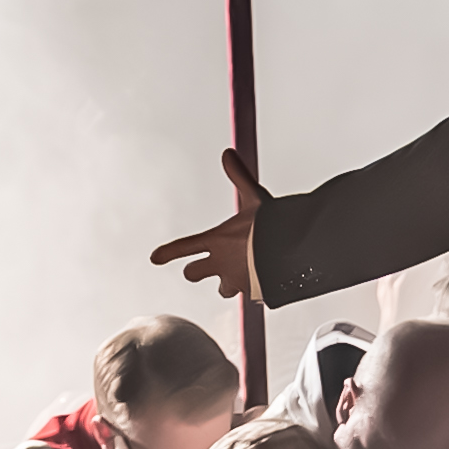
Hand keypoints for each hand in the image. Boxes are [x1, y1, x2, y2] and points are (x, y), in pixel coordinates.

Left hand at [153, 152, 270, 305]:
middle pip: (193, 274)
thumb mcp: (254, 197)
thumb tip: (228, 153)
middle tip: (200, 268)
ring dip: (227, 283)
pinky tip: (266, 281)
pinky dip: (255, 289)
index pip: (184, 246)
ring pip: (223, 289)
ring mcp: (236, 282)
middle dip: (195, 271)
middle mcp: (221, 264)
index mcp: (216, 240)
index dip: (168, 252)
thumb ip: (240, 177)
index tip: (155, 258)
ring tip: (240, 275)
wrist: (293, 252)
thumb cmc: (271, 225)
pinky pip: (250, 296)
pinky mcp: (254, 294)